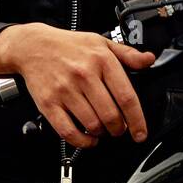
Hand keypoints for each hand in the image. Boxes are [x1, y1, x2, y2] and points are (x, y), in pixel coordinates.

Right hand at [0, 24, 155, 147]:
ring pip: (92, 124)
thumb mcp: (102, 42)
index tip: (140, 132)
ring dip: (102, 133)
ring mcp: (65, 91)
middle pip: (110, 115)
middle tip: (120, 129)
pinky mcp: (49, 103)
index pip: (126, 96)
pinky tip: (89, 138)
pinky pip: (68, 131)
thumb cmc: (69, 45)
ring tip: (104, 130)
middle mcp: (84, 76)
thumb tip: (149, 60)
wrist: (33, 46)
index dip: (137, 119)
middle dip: (119, 129)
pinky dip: (82, 141)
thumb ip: (128, 54)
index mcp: (102, 61)